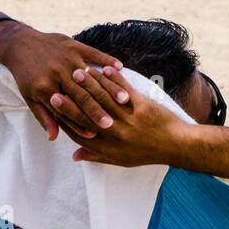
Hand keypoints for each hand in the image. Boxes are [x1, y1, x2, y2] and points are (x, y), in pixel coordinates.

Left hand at [0, 21, 131, 140]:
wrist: (20, 44)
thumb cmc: (27, 76)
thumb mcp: (31, 97)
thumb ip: (44, 117)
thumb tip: (54, 138)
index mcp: (45, 88)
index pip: (66, 111)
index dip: (80, 124)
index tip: (95, 136)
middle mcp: (57, 73)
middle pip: (82, 96)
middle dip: (98, 111)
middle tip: (114, 124)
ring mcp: (66, 58)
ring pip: (92, 77)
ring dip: (109, 87)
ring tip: (125, 99)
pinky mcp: (73, 45)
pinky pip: (93, 53)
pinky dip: (107, 60)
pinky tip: (120, 68)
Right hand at [66, 66, 191, 167]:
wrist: (175, 145)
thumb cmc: (146, 152)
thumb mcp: (119, 159)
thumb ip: (95, 156)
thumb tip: (74, 156)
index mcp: (108, 147)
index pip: (79, 132)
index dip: (64, 120)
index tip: (52, 109)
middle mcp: (116, 134)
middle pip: (86, 115)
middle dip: (69, 102)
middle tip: (54, 90)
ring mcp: (129, 119)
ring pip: (103, 99)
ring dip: (89, 84)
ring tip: (76, 73)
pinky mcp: (142, 106)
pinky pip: (124, 89)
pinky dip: (115, 78)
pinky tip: (106, 68)